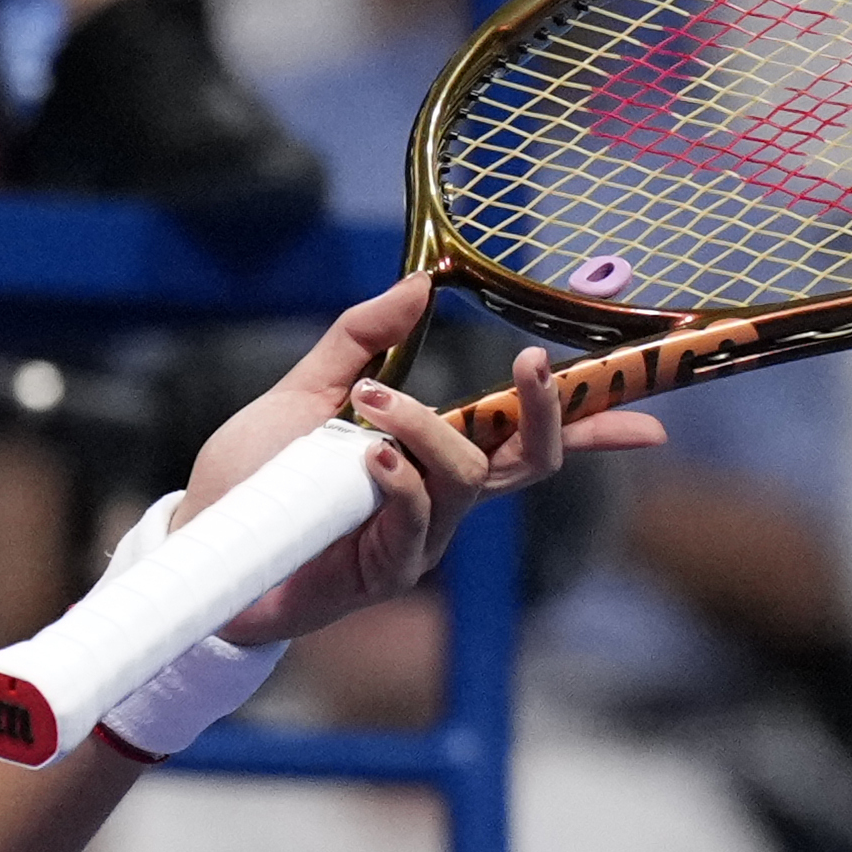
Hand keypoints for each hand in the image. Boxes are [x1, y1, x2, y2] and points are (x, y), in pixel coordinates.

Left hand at [184, 275, 666, 645]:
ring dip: (428, 429)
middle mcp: (442, 496)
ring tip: (370, 403)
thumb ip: (360, 339)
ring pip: (468, 479)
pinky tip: (371, 456)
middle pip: (529, 461)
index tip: (651, 415)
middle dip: (545, 412)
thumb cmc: (257, 475)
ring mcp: (420, 538)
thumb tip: (420, 281)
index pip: (527, 437)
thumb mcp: (307, 391)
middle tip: (530, 363)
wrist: (200, 538)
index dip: (594, 426)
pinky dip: (403, 479)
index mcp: (435, 451)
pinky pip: (417, 521)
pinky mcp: (385, 571)